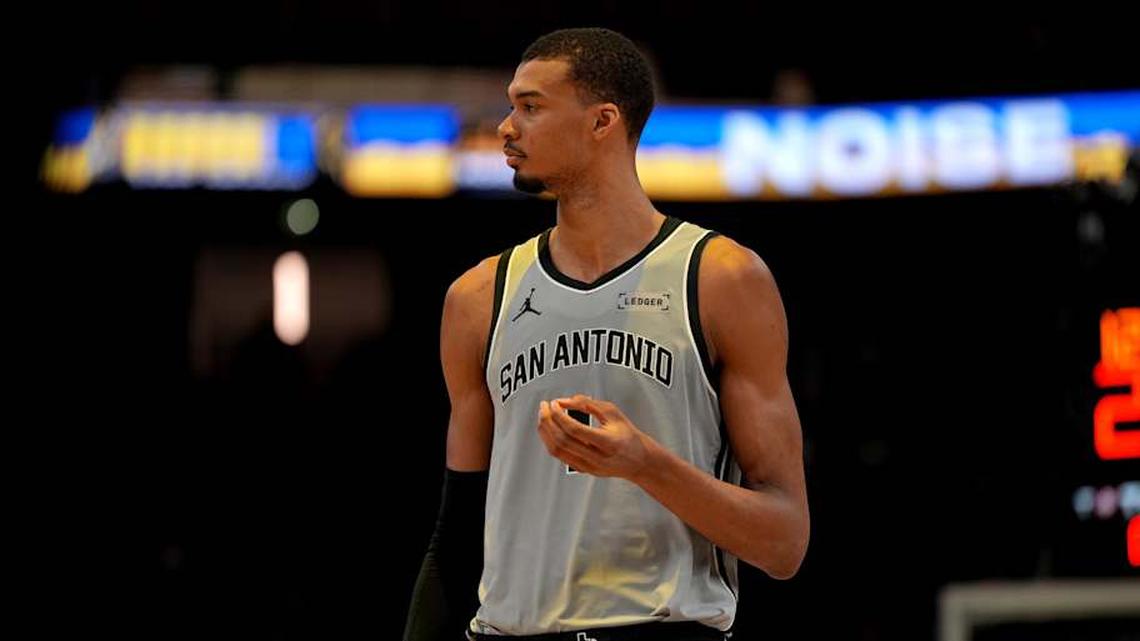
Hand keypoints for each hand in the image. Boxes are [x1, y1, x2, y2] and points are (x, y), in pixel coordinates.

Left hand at [536, 394, 653, 479]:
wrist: (638, 460)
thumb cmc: (627, 435)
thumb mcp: (613, 413)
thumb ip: (588, 404)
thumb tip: (566, 401)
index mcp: (607, 442)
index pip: (574, 429)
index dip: (560, 415)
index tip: (554, 403)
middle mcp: (597, 457)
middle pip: (562, 440)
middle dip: (548, 421)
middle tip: (544, 407)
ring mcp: (588, 466)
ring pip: (557, 451)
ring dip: (546, 432)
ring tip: (544, 416)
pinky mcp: (583, 470)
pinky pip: (559, 456)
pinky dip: (550, 441)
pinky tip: (549, 430)